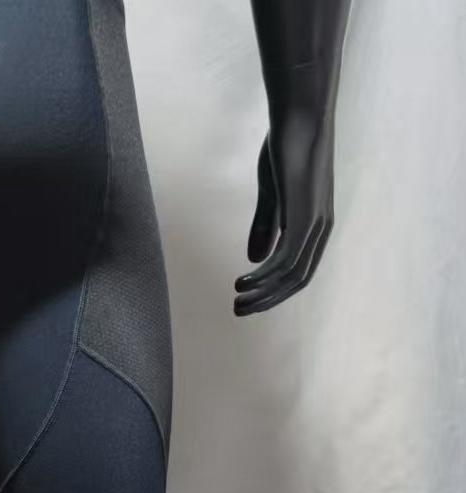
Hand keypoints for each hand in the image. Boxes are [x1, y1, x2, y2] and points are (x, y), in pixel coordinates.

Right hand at [234, 116, 335, 316]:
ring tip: (236, 301)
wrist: (299, 117)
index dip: (274, 290)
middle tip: (238, 310)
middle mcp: (321, 228)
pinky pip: (285, 260)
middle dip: (267, 300)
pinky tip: (242, 279)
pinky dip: (263, 276)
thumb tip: (254, 260)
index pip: (298, 270)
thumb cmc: (287, 149)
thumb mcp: (273, 195)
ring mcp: (315, 225)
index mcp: (316, 224)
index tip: (248, 298)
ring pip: (291, 276)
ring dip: (263, 293)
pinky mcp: (304, 218)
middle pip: (297, 280)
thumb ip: (265, 227)